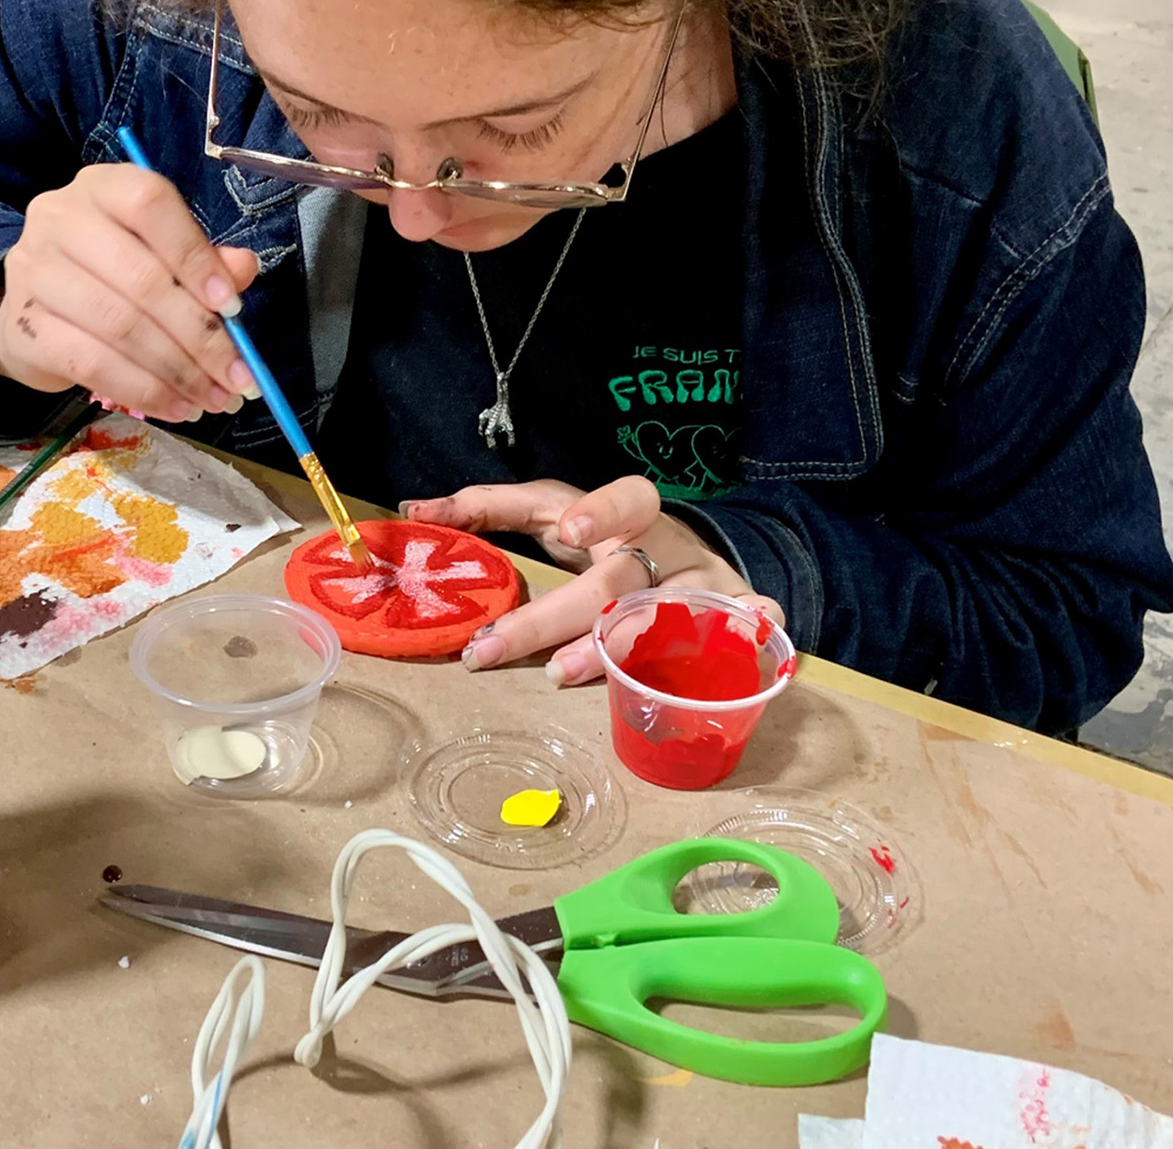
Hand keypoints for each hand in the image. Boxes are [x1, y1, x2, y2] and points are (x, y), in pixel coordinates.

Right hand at [0, 163, 260, 422]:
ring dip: (177, 371)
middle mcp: (59, 217)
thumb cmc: (113, 272)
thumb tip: (242, 269)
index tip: (232, 307)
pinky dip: (142, 390)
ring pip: (119, 326)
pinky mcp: (20, 327)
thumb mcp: (162, 253)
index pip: (150, 206)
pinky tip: (176, 406)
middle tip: (236, 377)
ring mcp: (33, 270)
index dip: (195, 257)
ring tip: (213, 399)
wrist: (36, 308)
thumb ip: (206, 259)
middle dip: (199, 336)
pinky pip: (91, 364)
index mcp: (103, 187)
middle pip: (140, 278)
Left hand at [403, 476, 782, 685]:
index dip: (598, 510)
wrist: (696, 563)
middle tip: (492, 649)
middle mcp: (666, 547)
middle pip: (616, 581)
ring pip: (665, 617)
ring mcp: (702, 586)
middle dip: (555, 617)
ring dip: (617, 647)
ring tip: (563, 674)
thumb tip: (413, 511)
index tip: (566, 527)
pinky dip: (754, 629)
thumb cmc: (608, 541)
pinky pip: (745, 628)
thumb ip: (493, 509)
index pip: (619, 497)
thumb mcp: (558, 512)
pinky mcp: (732, 621)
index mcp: (627, 513)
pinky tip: (759, 631)